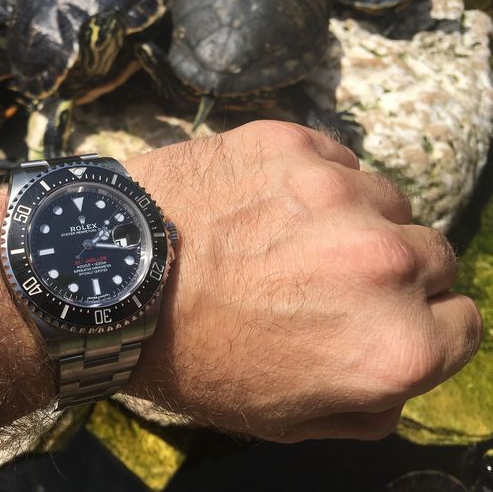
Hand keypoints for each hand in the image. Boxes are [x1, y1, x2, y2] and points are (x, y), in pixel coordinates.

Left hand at [124, 121, 481, 441]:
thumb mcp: (284, 418)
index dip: (422, 325)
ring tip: (290, 237)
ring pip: (387, 201)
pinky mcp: (292, 144)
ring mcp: (338, 193)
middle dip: (394, 274)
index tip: (380, 318)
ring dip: (356, 220)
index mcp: (395, 344)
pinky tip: (266, 202)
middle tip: (328, 279)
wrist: (106, 280)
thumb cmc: (190, 359)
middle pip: (433, 256)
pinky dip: (317, 181)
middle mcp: (384, 262)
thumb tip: (400, 376)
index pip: (462, 322)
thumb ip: (367, 404)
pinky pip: (337, 160)